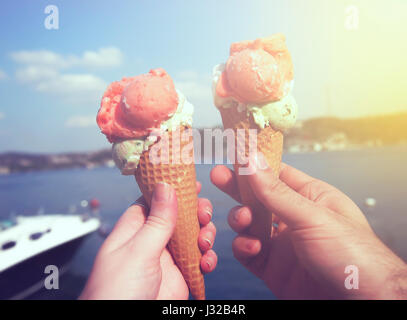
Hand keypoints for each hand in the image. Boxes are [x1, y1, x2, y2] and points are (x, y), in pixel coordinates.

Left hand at [80, 182, 216, 299]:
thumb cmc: (115, 294)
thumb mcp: (139, 251)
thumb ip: (157, 221)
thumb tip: (166, 186)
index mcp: (134, 229)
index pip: (154, 199)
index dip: (172, 189)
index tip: (191, 182)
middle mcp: (151, 241)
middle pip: (178, 216)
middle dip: (194, 213)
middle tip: (204, 214)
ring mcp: (166, 259)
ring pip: (192, 236)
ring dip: (204, 235)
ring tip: (205, 242)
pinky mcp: (180, 276)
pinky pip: (198, 260)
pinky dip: (207, 259)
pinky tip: (206, 263)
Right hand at [211, 158, 406, 298]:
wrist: (361, 305)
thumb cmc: (353, 256)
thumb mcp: (312, 216)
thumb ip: (276, 191)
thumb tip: (252, 160)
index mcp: (310, 198)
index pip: (277, 173)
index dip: (254, 163)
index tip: (234, 153)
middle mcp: (294, 218)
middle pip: (258, 197)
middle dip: (237, 188)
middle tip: (218, 176)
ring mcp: (282, 243)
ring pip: (249, 224)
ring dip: (240, 220)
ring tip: (244, 220)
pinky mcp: (273, 267)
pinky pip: (248, 252)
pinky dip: (244, 247)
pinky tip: (252, 247)